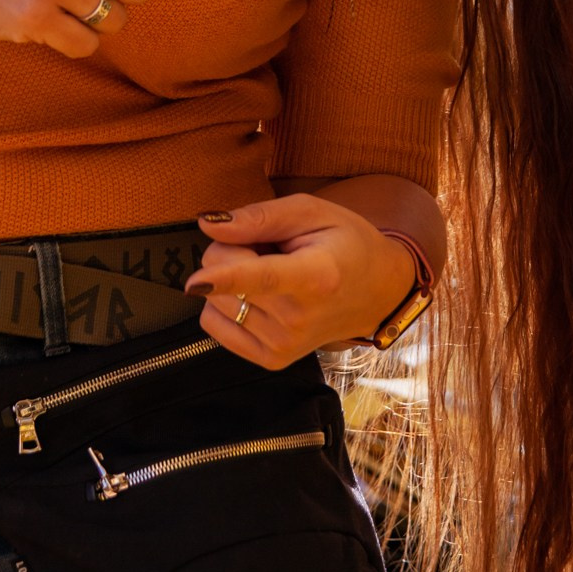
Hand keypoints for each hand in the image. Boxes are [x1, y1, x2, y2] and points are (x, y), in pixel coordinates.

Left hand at [182, 195, 418, 368]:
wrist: (377, 292)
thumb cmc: (344, 242)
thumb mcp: (311, 212)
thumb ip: (259, 216)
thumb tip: (208, 224)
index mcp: (316, 276)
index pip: (263, 278)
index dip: (226, 277)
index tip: (194, 282)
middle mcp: (299, 319)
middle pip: (225, 277)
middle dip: (233, 251)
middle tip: (271, 249)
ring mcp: (284, 346)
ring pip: (214, 299)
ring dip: (231, 278)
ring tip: (273, 273)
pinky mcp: (272, 360)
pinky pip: (214, 324)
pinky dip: (225, 303)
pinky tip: (260, 296)